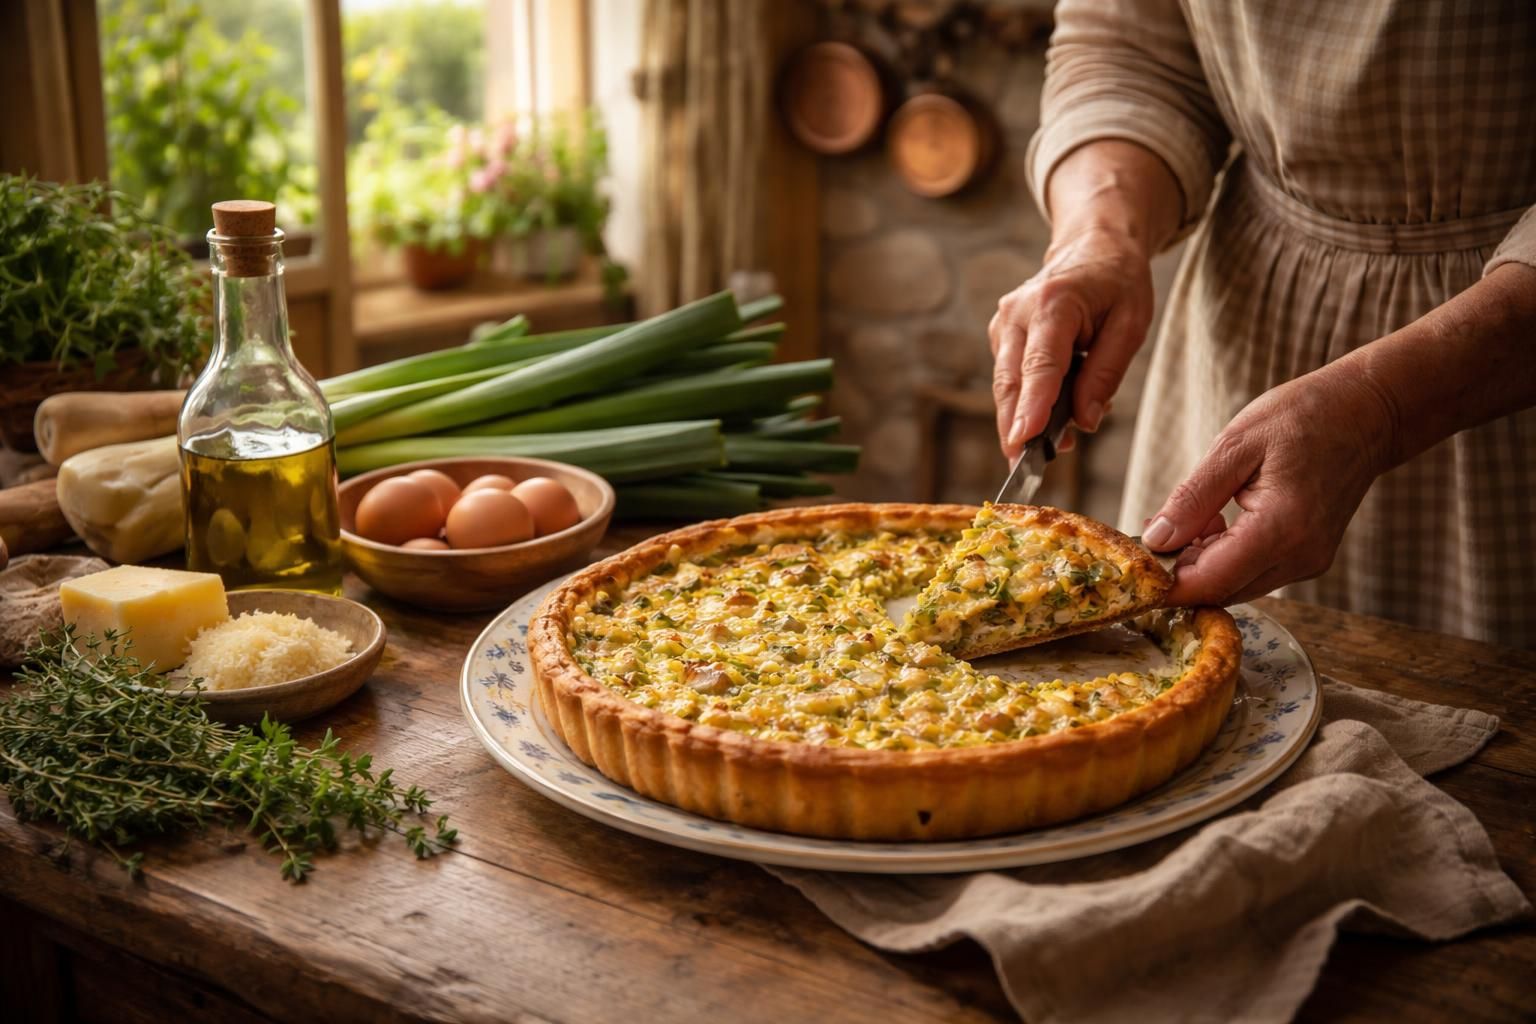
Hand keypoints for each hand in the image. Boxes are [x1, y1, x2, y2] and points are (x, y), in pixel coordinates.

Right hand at [990, 223, 1154, 461]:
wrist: (1092, 247)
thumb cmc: (1117, 282)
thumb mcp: (1131, 323)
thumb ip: (1107, 373)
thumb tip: (1085, 421)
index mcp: (1055, 303)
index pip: (1040, 364)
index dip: (1032, 407)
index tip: (1023, 442)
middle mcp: (1018, 313)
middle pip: (1011, 382)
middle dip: (1016, 427)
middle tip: (1025, 469)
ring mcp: (1004, 325)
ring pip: (1005, 386)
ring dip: (1024, 420)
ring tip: (1056, 446)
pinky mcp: (1001, 338)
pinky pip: (1010, 380)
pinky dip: (1027, 403)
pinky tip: (1053, 415)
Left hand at [1140, 368, 1396, 605]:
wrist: (1369, 412)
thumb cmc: (1304, 416)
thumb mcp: (1235, 446)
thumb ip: (1193, 498)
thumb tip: (1155, 540)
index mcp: (1282, 528)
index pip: (1210, 582)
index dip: (1165, 583)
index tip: (1133, 568)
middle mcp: (1300, 557)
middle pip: (1221, 591)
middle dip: (1179, 572)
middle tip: (1152, 533)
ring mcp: (1309, 561)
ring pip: (1236, 585)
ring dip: (1201, 564)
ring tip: (1191, 517)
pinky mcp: (1309, 558)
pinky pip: (1255, 572)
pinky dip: (1225, 557)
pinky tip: (1217, 521)